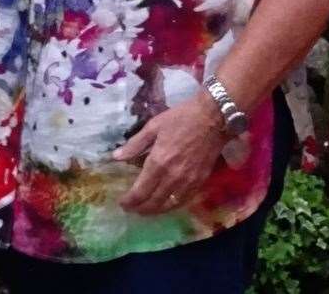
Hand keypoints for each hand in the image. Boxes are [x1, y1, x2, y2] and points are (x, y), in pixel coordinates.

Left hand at [112, 96, 225, 214]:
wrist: (213, 118)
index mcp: (158, 162)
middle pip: (153, 203)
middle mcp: (172, 177)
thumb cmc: (181, 118)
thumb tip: (116, 157)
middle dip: (139, 209)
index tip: (122, 203)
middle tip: (131, 208)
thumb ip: (135, 144)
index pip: (140, 192)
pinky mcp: (200, 182)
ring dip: (155, 211)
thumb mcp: (153, 126)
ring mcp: (188, 182)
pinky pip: (183, 201)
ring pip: (168, 206)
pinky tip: (165, 204)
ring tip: (145, 210)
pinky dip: (172, 206)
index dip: (129, 201)